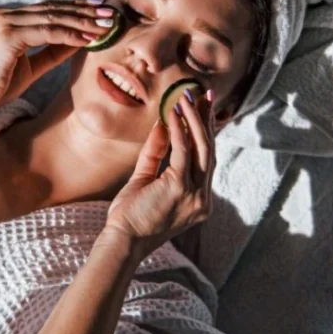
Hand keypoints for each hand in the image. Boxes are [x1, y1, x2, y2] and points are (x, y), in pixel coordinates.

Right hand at [0, 0, 111, 113]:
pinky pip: (46, 31)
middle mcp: (5, 14)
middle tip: (111, 14)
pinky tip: (88, 37)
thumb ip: (51, 52)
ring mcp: (5, 22)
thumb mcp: (30, 67)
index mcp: (8, 18)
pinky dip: (69, 34)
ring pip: (52, 17)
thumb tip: (79, 42)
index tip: (99, 11)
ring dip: (82, 21)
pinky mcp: (8, 35)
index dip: (75, 9)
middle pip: (53, 9)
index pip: (48, 9)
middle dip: (84, 11)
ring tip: (106, 25)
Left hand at [103, 90, 215, 260]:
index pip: (207, 159)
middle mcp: (203, 198)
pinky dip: (179, 130)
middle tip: (204, 94)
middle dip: (207, 119)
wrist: (122, 239)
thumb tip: (163, 123)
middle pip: (210, 150)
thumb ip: (155, 152)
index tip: (204, 107)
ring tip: (186, 96)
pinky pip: (183, 152)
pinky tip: (174, 113)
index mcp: (199, 199)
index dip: (207, 131)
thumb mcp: (145, 178)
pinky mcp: (180, 188)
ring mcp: (195, 195)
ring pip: (202, 148)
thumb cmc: (130, 215)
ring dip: (194, 119)